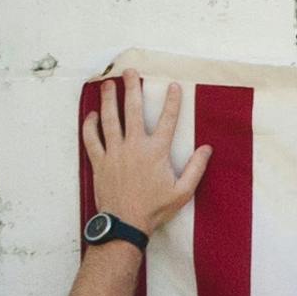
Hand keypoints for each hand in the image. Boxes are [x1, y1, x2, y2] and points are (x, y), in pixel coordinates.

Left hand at [83, 72, 209, 237]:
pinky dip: (90, 125)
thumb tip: (207, 149)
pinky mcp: (99, 161)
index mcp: (156, 152)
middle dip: (132, 88)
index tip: (174, 86)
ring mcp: (114, 152)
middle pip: (133, 111)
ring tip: (108, 84)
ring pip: (110, 119)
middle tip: (129, 71)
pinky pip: (91, 138)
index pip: (168, 121)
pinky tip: (92, 114)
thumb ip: (196, 169)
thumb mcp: (183, 192)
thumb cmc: (155, 209)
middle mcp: (134, 146)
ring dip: (109, 99)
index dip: (173, 102)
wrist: (125, 223)